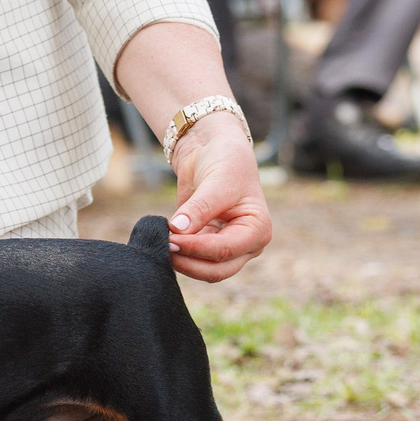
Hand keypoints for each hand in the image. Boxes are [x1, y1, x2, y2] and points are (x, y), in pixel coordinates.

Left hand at [165, 113, 269, 282]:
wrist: (215, 150)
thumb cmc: (226, 162)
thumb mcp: (216, 183)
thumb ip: (199, 208)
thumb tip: (177, 230)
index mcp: (258, 230)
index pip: (224, 250)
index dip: (196, 248)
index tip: (171, 239)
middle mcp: (246, 245)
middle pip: (216, 270)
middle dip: (189, 262)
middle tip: (163, 247)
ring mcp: (228, 247)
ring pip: (204, 269)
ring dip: (182, 260)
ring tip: (161, 242)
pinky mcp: (208, 244)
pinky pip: (193, 258)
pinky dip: (179, 253)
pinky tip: (164, 240)